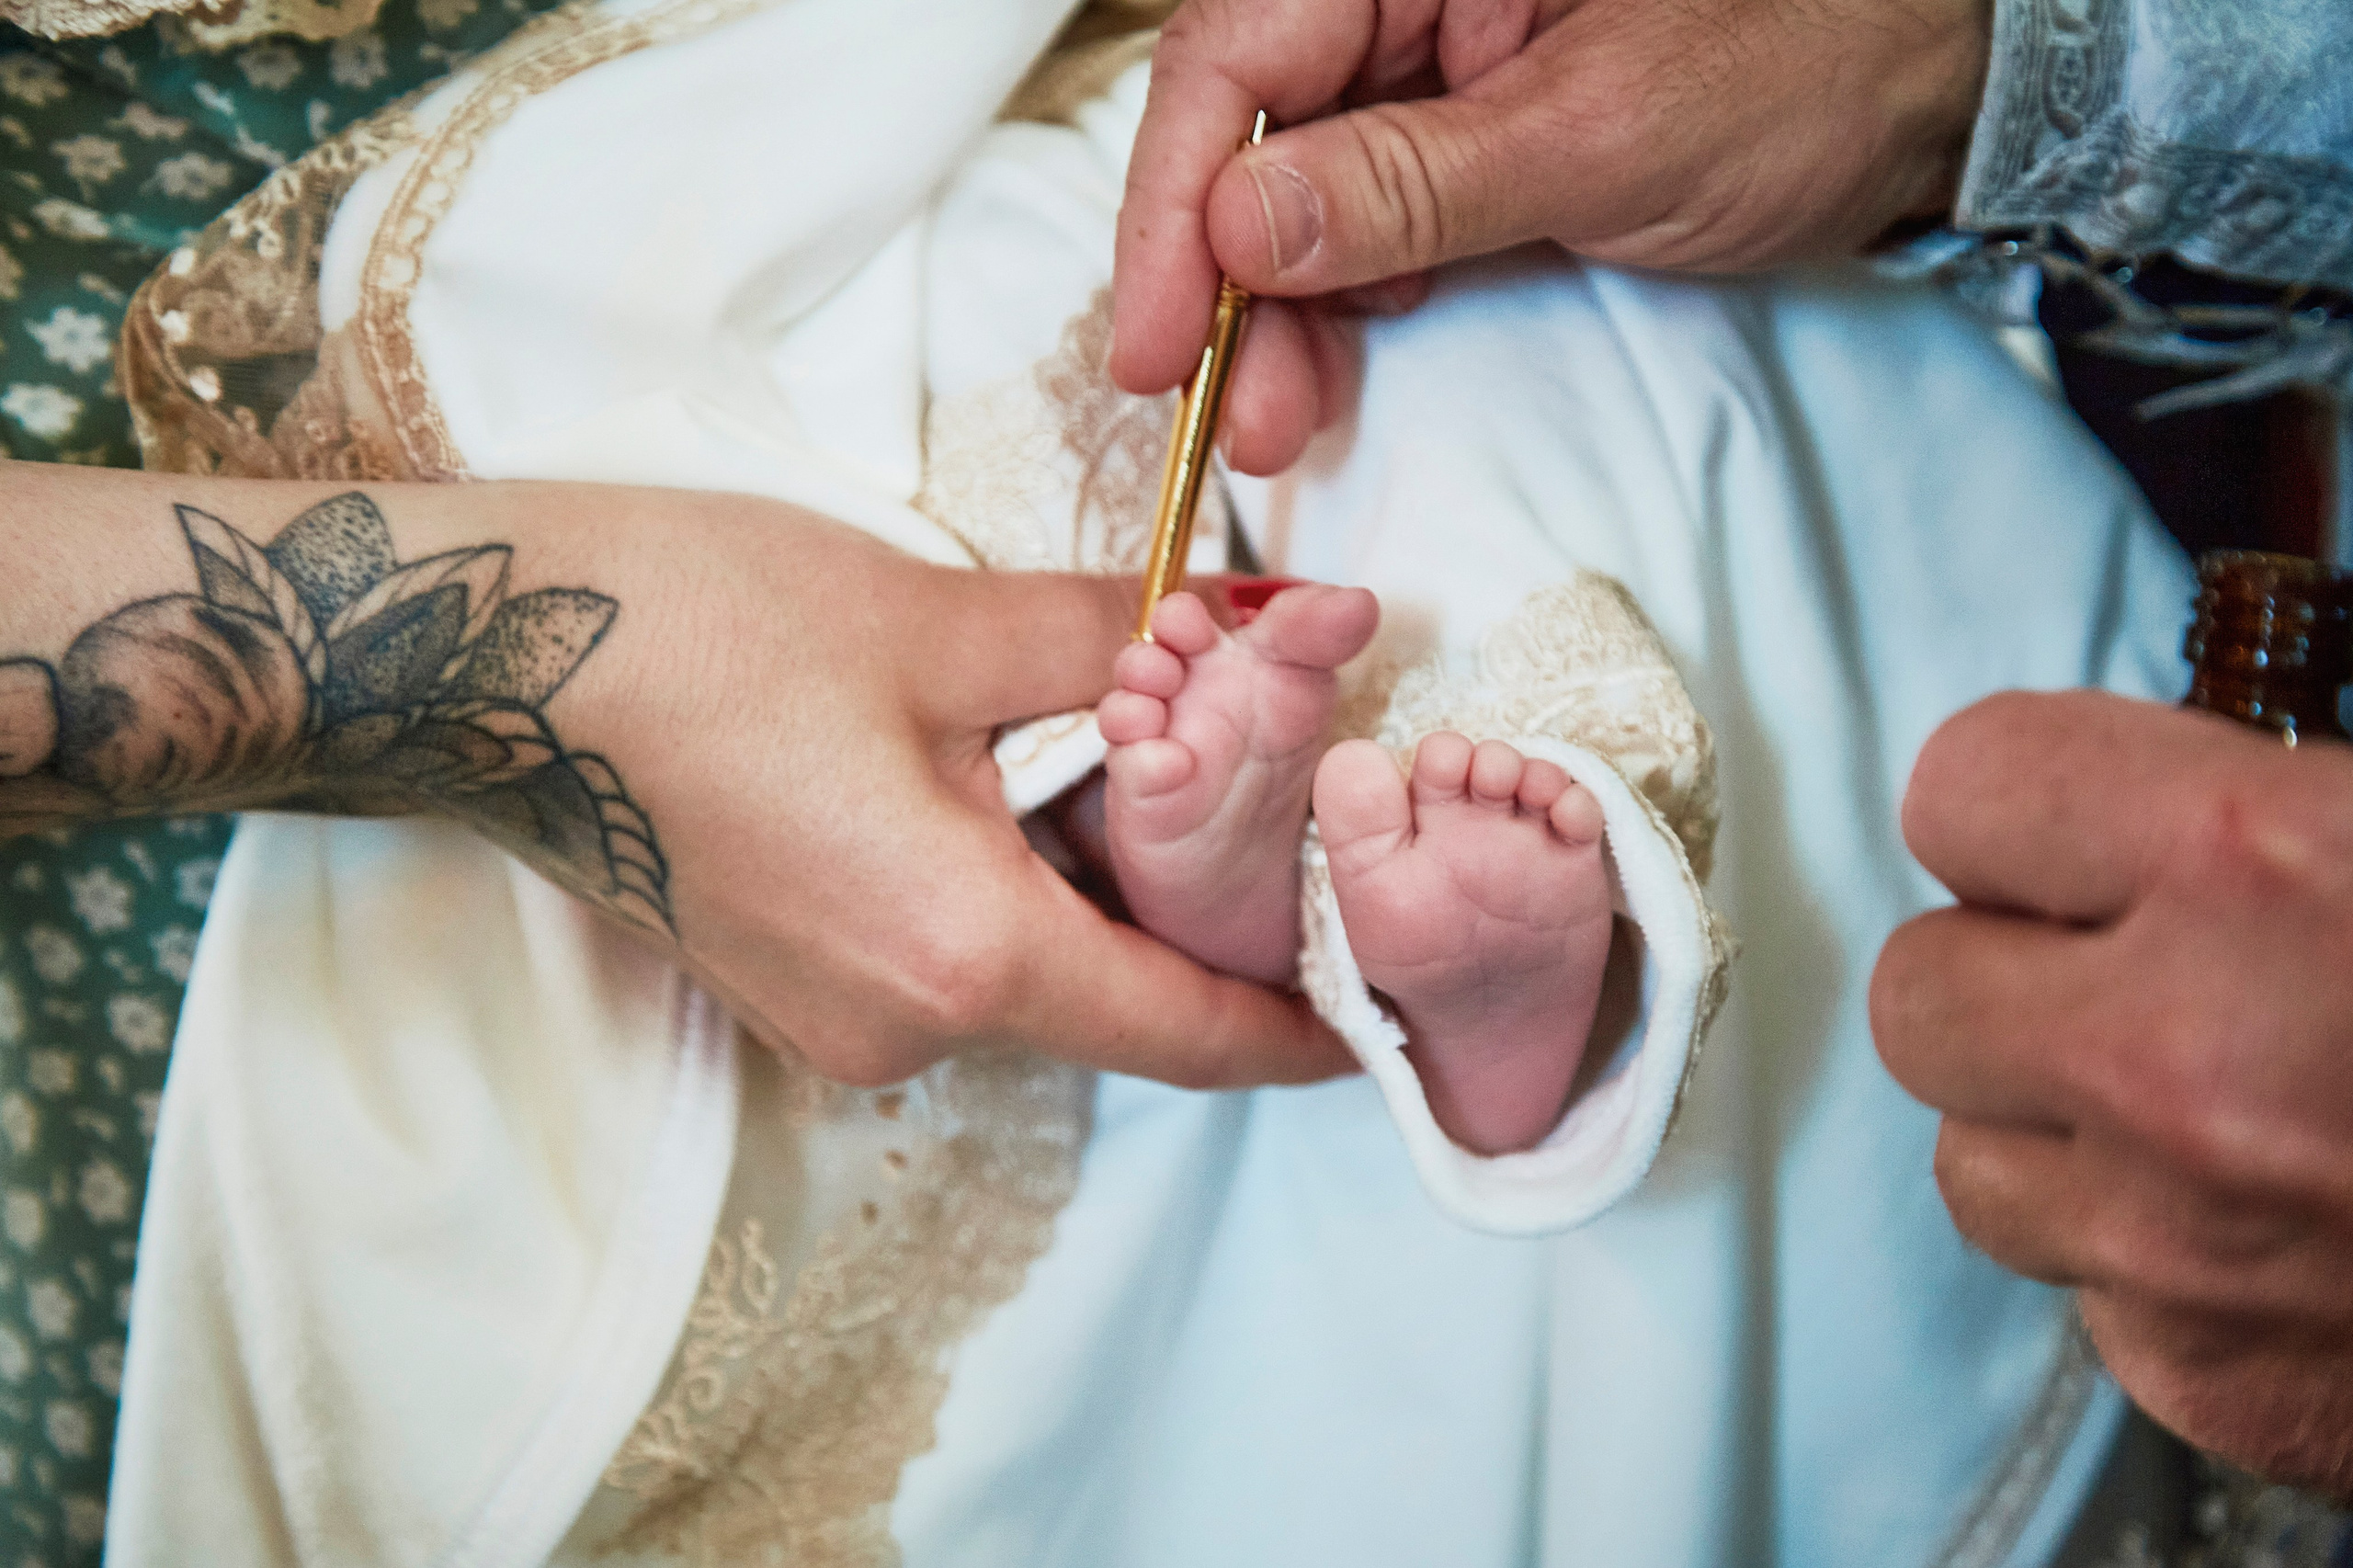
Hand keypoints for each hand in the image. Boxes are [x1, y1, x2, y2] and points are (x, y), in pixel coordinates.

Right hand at [543, 490, 1353, 1091]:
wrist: (466, 661)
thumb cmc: (693, 629)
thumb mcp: (933, 618)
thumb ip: (1119, 639)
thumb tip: (1270, 626)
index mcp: (961, 954)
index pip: (1186, 1032)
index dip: (1298, 1028)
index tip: (1383, 1020)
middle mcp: (902, 1026)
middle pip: (1112, 997)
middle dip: (1201, 911)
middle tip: (1282, 806)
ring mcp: (833, 1018)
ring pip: (1027, 971)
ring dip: (1098, 885)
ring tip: (1159, 764)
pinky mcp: (787, 981)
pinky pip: (947, 956)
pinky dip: (1011, 888)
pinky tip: (1026, 783)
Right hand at [1113, 0, 1991, 472]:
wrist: (1927, 90)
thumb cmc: (1806, 64)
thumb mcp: (1601, 135)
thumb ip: (1412, 183)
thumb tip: (1242, 228)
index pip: (1237, 58)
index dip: (1175, 209)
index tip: (1157, 341)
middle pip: (1247, 131)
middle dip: (1222, 282)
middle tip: (1215, 409)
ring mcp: (1432, 64)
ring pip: (1295, 190)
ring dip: (1274, 315)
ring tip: (1275, 419)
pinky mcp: (1464, 134)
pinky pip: (1364, 220)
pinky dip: (1340, 305)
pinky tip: (1328, 368)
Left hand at [1872, 691, 2352, 1498]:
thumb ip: (2269, 803)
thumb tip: (2134, 807)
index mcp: (2259, 866)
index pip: (1964, 788)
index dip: (2025, 802)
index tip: (2077, 826)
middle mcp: (2182, 1059)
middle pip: (1923, 989)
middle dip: (2010, 968)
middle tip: (2123, 964)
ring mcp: (2183, 1246)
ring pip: (1973, 1157)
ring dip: (2056, 1122)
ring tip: (2201, 1101)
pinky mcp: (2216, 1384)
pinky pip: (2086, 1293)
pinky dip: (2146, 1256)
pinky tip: (2269, 1223)